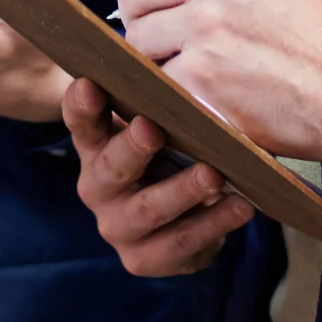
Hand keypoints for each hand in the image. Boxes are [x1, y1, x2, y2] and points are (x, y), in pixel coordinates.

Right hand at [65, 78, 253, 274]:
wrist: (182, 220)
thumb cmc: (168, 155)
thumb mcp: (158, 126)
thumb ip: (159, 103)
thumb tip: (188, 62)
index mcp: (94, 145)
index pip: (80, 121)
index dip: (82, 105)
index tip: (91, 85)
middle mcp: (97, 186)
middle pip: (111, 167)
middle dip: (133, 148)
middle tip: (153, 128)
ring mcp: (117, 226)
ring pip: (149, 209)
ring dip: (182, 191)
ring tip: (214, 174)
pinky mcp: (142, 259)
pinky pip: (181, 243)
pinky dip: (213, 224)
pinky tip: (241, 207)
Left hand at [114, 0, 321, 167]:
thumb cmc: (313, 36)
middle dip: (143, 18)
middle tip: (171, 40)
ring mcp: (206, 27)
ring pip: (136, 40)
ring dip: (156, 60)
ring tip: (196, 71)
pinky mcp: (202, 77)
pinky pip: (155, 83)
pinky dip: (174, 96)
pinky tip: (205, 97)